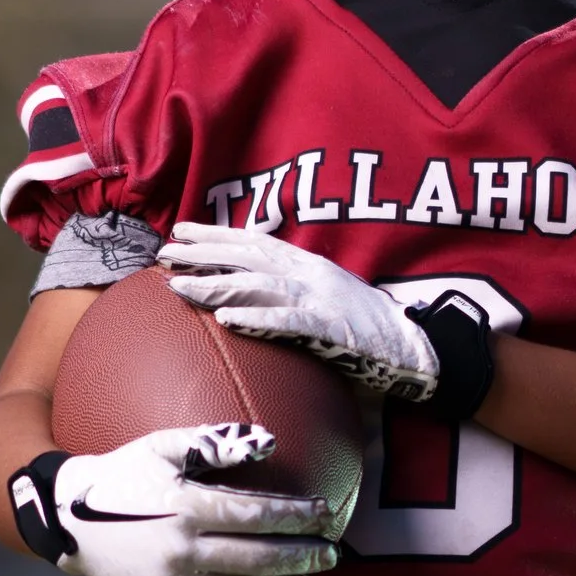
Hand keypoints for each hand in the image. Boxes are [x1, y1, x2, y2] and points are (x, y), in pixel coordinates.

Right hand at [58, 423, 336, 575]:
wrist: (67, 518)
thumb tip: (268, 443)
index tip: (324, 513)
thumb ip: (213, 441)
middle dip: (300, 557)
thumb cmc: (122, 475)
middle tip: (331, 555)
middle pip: (256, 558)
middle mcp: (179, 550)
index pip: (255, 514)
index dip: (295, 516)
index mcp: (184, 506)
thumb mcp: (161, 445)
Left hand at [163, 222, 438, 399]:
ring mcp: (320, 299)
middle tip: (164, 254)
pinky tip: (229, 319)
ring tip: (180, 287)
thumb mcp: (325, 294)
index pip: (254, 242)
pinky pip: (289, 322)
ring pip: (259, 286)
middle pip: (248, 257)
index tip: (180, 231)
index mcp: (308, 264)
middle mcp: (310, 274)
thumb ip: (291, 287)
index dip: (216, 234)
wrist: (411, 344)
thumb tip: (252, 290)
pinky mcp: (330, 329)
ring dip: (216, 286)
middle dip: (203, 253)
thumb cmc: (365, 325)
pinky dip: (258, 319)